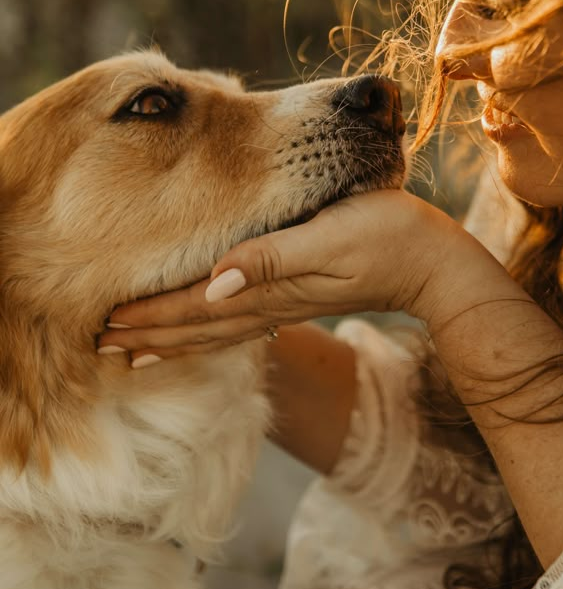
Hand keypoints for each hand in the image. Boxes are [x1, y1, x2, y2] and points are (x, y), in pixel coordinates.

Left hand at [96, 189, 467, 365]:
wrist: (437, 264)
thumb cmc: (390, 236)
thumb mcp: (333, 236)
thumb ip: (274, 258)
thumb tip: (217, 281)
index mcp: (273, 284)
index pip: (198, 306)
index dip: (151, 316)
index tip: (105, 325)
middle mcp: (273, 301)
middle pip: (198, 326)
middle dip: (149, 335)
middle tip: (99, 346)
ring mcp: (287, 303)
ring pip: (216, 330)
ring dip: (172, 340)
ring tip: (133, 352)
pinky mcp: (301, 296)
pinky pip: (241, 323)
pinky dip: (209, 333)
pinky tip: (202, 331)